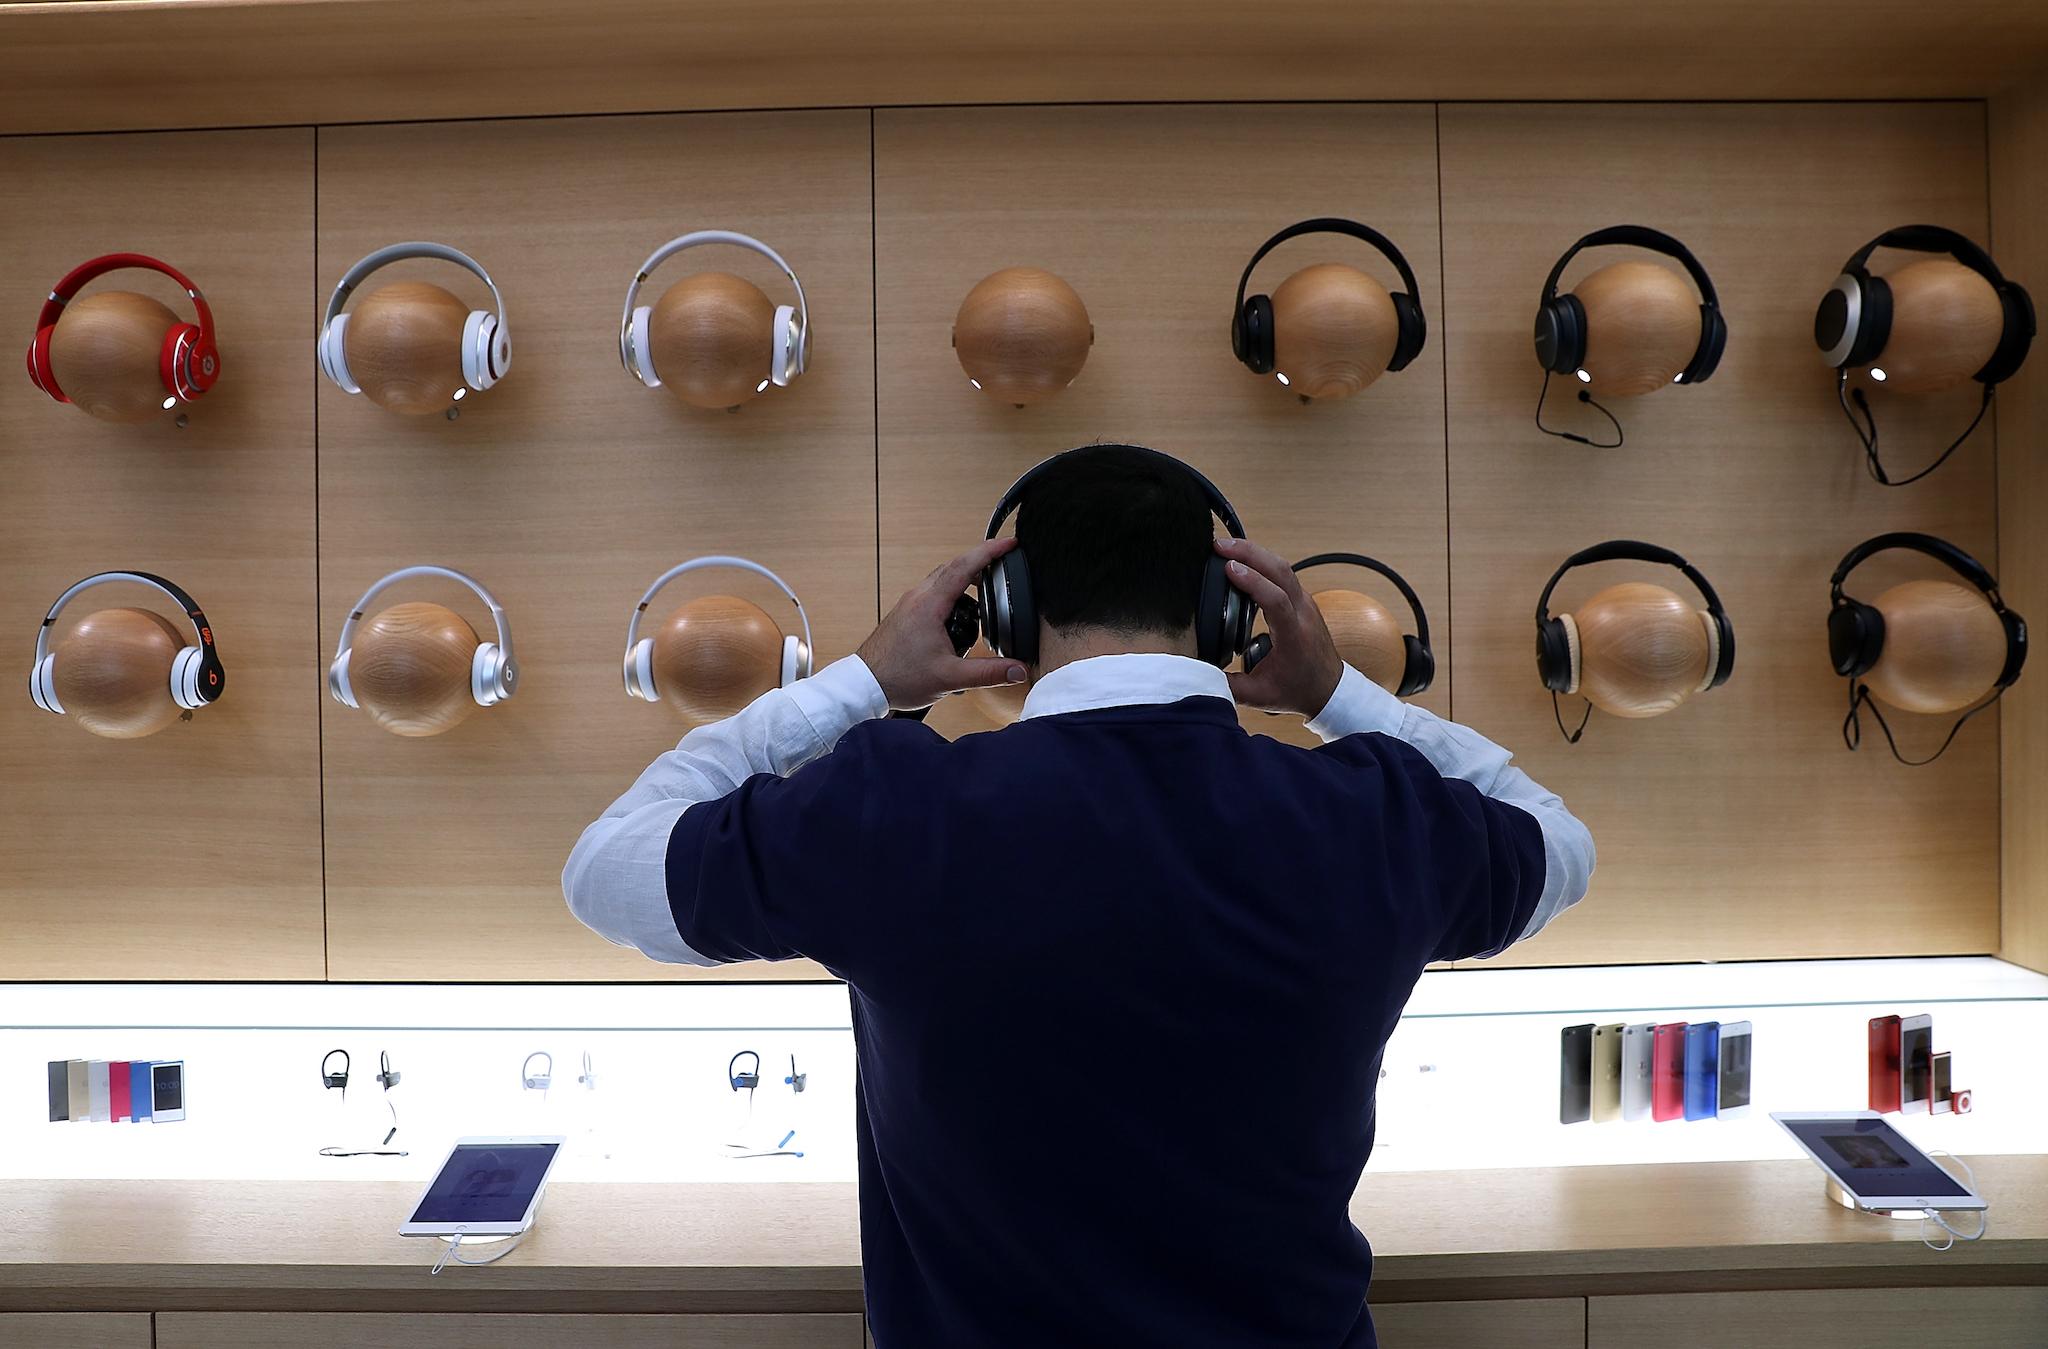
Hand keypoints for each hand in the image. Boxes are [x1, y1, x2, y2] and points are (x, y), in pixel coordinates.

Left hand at [858, 538, 1028, 710]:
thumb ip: (988, 674)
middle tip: (1003, 559)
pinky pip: (932, 589)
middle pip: (954, 565)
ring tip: (987, 584)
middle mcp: (918, 597)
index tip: (1009, 544)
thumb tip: (1017, 670)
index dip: (990, 551)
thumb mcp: (950, 678)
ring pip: (941, 576)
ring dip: (965, 575)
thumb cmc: (899, 678)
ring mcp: (910, 603)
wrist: (866, 683)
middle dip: (981, 559)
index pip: (964, 567)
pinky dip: (951, 588)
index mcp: (929, 605)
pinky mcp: (906, 612)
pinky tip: (960, 608)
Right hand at [1216, 537, 1342, 717]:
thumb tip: (1197, 674)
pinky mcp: (1301, 599)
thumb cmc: (1298, 691)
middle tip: (1219, 545)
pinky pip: (1283, 572)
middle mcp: (1304, 613)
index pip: (1276, 599)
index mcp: (1294, 636)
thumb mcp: (1259, 696)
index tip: (1228, 569)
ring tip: (1226, 546)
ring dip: (1255, 552)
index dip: (1252, 581)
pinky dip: (1262, 560)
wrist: (1330, 690)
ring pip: (1283, 566)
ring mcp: (1305, 603)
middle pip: (1281, 571)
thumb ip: (1227, 687)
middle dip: (1250, 552)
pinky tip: (1243, 557)